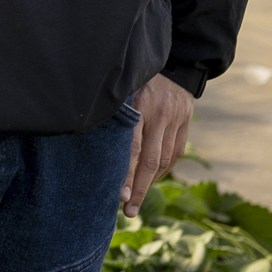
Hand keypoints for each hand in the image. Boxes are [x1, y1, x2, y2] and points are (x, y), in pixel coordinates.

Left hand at [122, 73, 193, 216]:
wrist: (173, 59)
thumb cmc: (133, 71)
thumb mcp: (119, 83)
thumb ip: (109, 106)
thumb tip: (85, 128)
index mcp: (140, 104)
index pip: (133, 148)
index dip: (126, 173)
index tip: (118, 195)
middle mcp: (160, 114)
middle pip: (150, 161)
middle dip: (138, 189)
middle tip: (128, 212)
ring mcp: (176, 119)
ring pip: (165, 160)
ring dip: (151, 183)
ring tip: (136, 202)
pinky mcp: (186, 123)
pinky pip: (175, 153)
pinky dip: (163, 170)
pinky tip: (150, 180)